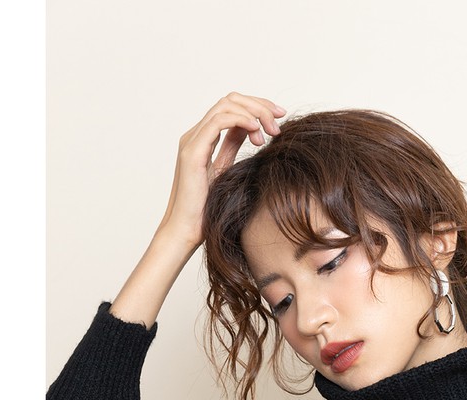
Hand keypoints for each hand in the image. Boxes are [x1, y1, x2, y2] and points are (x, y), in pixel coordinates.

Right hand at [157, 92, 285, 251]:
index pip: (232, 108)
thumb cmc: (206, 211)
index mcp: (204, 139)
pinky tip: (256, 132)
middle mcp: (196, 135)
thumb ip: (233, 149)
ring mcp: (192, 141)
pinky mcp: (192, 152)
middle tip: (280, 122)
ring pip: (226, 106)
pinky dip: (241, 120)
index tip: (280, 118)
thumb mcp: (226, 172)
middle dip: (260, 105)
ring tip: (270, 132)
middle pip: (230, 100)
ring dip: (254, 113)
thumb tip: (252, 132)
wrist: (186, 232)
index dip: (258, 107)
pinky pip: (219, 122)